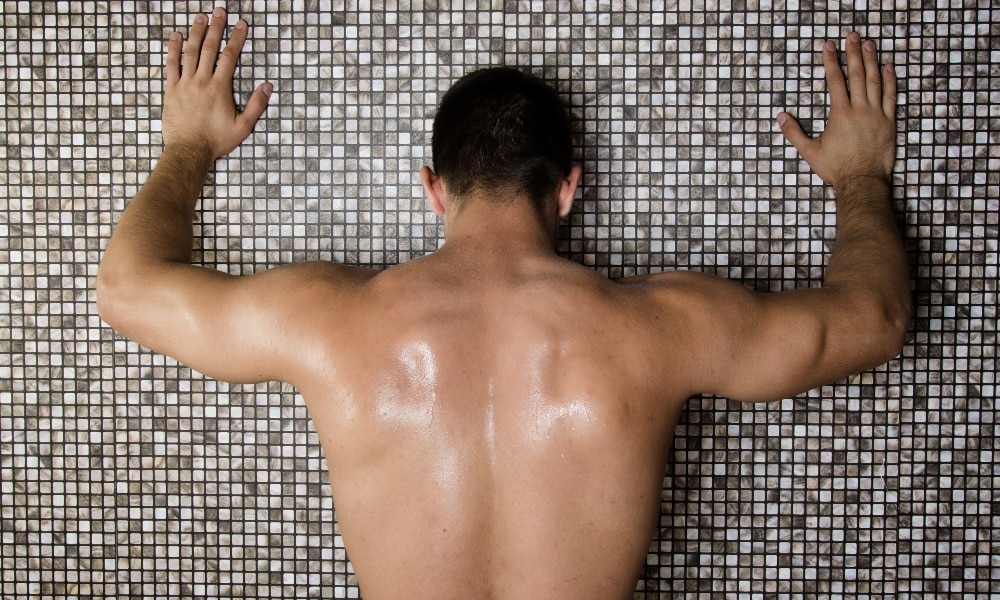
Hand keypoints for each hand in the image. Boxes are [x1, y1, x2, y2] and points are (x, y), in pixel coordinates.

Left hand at [163, 7, 271, 159]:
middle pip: (210, 48)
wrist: (189, 150)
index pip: (230, 56)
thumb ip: (256, 105)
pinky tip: (177, 36)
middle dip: (216, 28)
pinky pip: (172, 64)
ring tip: (200, 17)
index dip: (236, 38)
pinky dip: (174, 48)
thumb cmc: (216, 140)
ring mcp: (185, 84)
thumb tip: (267, 87)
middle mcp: (202, 81)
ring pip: (191, 52)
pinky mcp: (171, 90)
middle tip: (219, 11)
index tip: (241, 24)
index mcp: (220, 88)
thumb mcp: (243, 126)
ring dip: (196, 32)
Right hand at [777, 32, 896, 188]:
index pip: (835, 81)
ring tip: (869, 44)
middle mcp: (859, 110)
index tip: (829, 46)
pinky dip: (889, 81)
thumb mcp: (810, 151)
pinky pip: (891, 96)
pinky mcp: (889, 122)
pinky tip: (888, 68)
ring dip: (871, 61)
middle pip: (857, 75)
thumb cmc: (836, 168)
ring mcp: (876, 114)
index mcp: (840, 114)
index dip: (831, 62)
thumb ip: (794, 132)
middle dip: (853, 53)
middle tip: (853, 36)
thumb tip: (781, 116)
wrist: (862, 182)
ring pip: (874, 81)